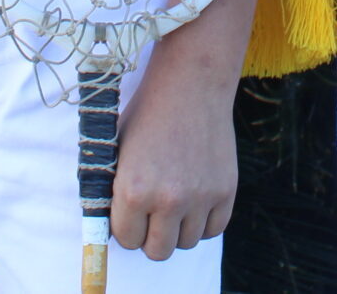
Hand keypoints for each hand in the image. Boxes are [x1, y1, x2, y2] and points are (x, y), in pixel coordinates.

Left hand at [109, 43, 237, 259]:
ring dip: (178, 228)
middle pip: (158, 251)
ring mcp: (200, 196)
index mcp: (133, 190)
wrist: (190, 85)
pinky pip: (213, 229)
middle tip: (152, 214)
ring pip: (186, 242)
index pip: (126, 240)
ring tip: (175, 202)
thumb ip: (113, 192)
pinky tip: (195, 200)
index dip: (127, 227)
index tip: (131, 213)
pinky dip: (204, 221)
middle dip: (151, 236)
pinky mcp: (225, 190)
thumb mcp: (117, 151)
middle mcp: (168, 199)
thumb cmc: (147, 115)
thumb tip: (110, 227)